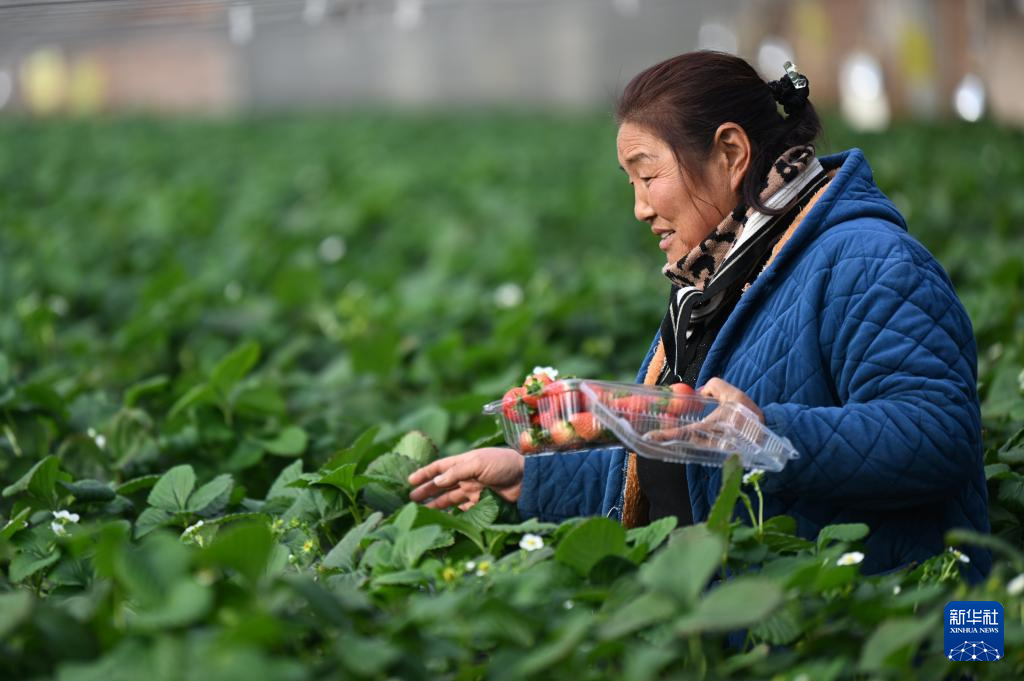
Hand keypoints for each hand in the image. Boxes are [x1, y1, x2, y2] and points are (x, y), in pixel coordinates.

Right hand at [408, 447, 524, 510]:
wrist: (527, 478)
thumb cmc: (503, 464)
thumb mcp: (478, 463)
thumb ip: (456, 472)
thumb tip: (436, 482)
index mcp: (464, 462)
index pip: (439, 468)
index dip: (425, 473)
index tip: (410, 481)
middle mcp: (466, 476)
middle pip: (441, 485)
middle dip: (426, 491)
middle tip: (411, 500)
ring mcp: (474, 490)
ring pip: (450, 498)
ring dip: (436, 504)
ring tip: (423, 512)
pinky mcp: (482, 503)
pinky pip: (464, 510)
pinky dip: (454, 514)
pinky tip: (444, 520)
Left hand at [644, 378, 762, 442]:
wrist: (766, 431)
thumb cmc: (749, 413)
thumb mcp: (732, 394)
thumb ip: (714, 386)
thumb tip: (698, 393)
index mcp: (714, 427)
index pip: (685, 433)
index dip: (667, 435)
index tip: (651, 436)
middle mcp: (711, 441)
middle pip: (682, 441)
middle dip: (665, 438)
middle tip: (649, 435)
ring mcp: (713, 448)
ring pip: (689, 444)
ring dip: (674, 439)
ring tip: (659, 433)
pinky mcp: (716, 450)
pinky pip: (697, 444)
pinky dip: (686, 439)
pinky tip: (677, 433)